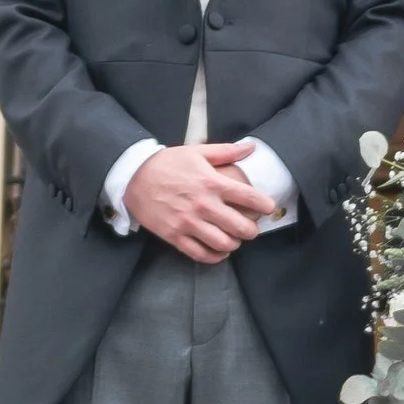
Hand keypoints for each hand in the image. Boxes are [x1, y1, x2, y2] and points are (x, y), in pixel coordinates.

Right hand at [127, 140, 272, 262]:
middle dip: (252, 230)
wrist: (134, 177)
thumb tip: (250, 147)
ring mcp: (188, 222)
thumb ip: (226, 151)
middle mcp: (203, 205)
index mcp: (212, 183)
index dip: (264, 205)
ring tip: (235, 239)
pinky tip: (220, 251)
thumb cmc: (167, 163)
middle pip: (240, 227)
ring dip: (234, 244)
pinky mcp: (175, 235)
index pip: (248, 197)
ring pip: (223, 243)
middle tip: (252, 228)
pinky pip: (200, 254)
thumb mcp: (197, 152)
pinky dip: (215, 256)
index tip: (269, 207)